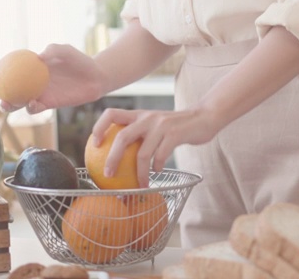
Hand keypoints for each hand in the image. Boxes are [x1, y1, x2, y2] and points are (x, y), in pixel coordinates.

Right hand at [0, 43, 107, 112]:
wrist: (94, 77)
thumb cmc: (78, 60)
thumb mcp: (65, 50)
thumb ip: (52, 50)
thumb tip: (38, 57)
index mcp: (31, 67)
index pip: (9, 66)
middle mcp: (31, 82)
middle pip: (7, 88)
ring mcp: (39, 93)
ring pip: (18, 102)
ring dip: (8, 104)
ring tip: (4, 104)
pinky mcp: (48, 104)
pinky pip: (35, 108)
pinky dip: (31, 107)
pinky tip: (32, 104)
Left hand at [90, 106, 217, 184]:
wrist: (205, 117)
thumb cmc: (177, 126)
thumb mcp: (156, 124)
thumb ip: (141, 134)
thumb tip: (119, 156)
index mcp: (139, 114)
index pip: (111, 113)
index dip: (99, 127)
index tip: (94, 145)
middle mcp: (147, 117)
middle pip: (122, 136)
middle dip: (112, 157)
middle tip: (108, 175)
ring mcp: (161, 124)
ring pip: (143, 152)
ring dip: (139, 172)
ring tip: (139, 185)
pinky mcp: (175, 133)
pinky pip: (161, 155)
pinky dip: (157, 167)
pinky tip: (157, 172)